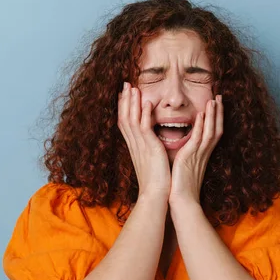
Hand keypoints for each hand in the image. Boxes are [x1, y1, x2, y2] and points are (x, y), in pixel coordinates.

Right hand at [117, 82, 170, 198]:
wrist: (156, 195)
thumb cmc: (156, 182)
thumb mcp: (150, 161)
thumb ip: (149, 149)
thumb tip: (152, 143)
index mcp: (135, 147)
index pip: (126, 123)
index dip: (124, 108)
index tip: (124, 94)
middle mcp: (135, 144)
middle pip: (125, 117)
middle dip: (125, 100)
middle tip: (125, 84)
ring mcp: (141, 146)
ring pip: (132, 119)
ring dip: (132, 102)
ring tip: (133, 87)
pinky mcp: (149, 149)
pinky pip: (145, 128)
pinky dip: (145, 114)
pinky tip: (147, 102)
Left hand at [169, 95, 223, 206]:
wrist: (182, 203)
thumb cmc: (181, 189)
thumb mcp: (185, 168)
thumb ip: (186, 157)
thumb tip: (181, 151)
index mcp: (202, 156)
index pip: (212, 133)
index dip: (215, 119)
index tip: (215, 105)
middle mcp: (204, 154)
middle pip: (216, 129)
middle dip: (219, 113)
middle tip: (219, 96)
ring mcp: (199, 155)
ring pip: (211, 131)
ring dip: (213, 115)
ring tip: (214, 100)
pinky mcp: (190, 157)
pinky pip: (199, 139)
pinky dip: (202, 126)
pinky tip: (202, 114)